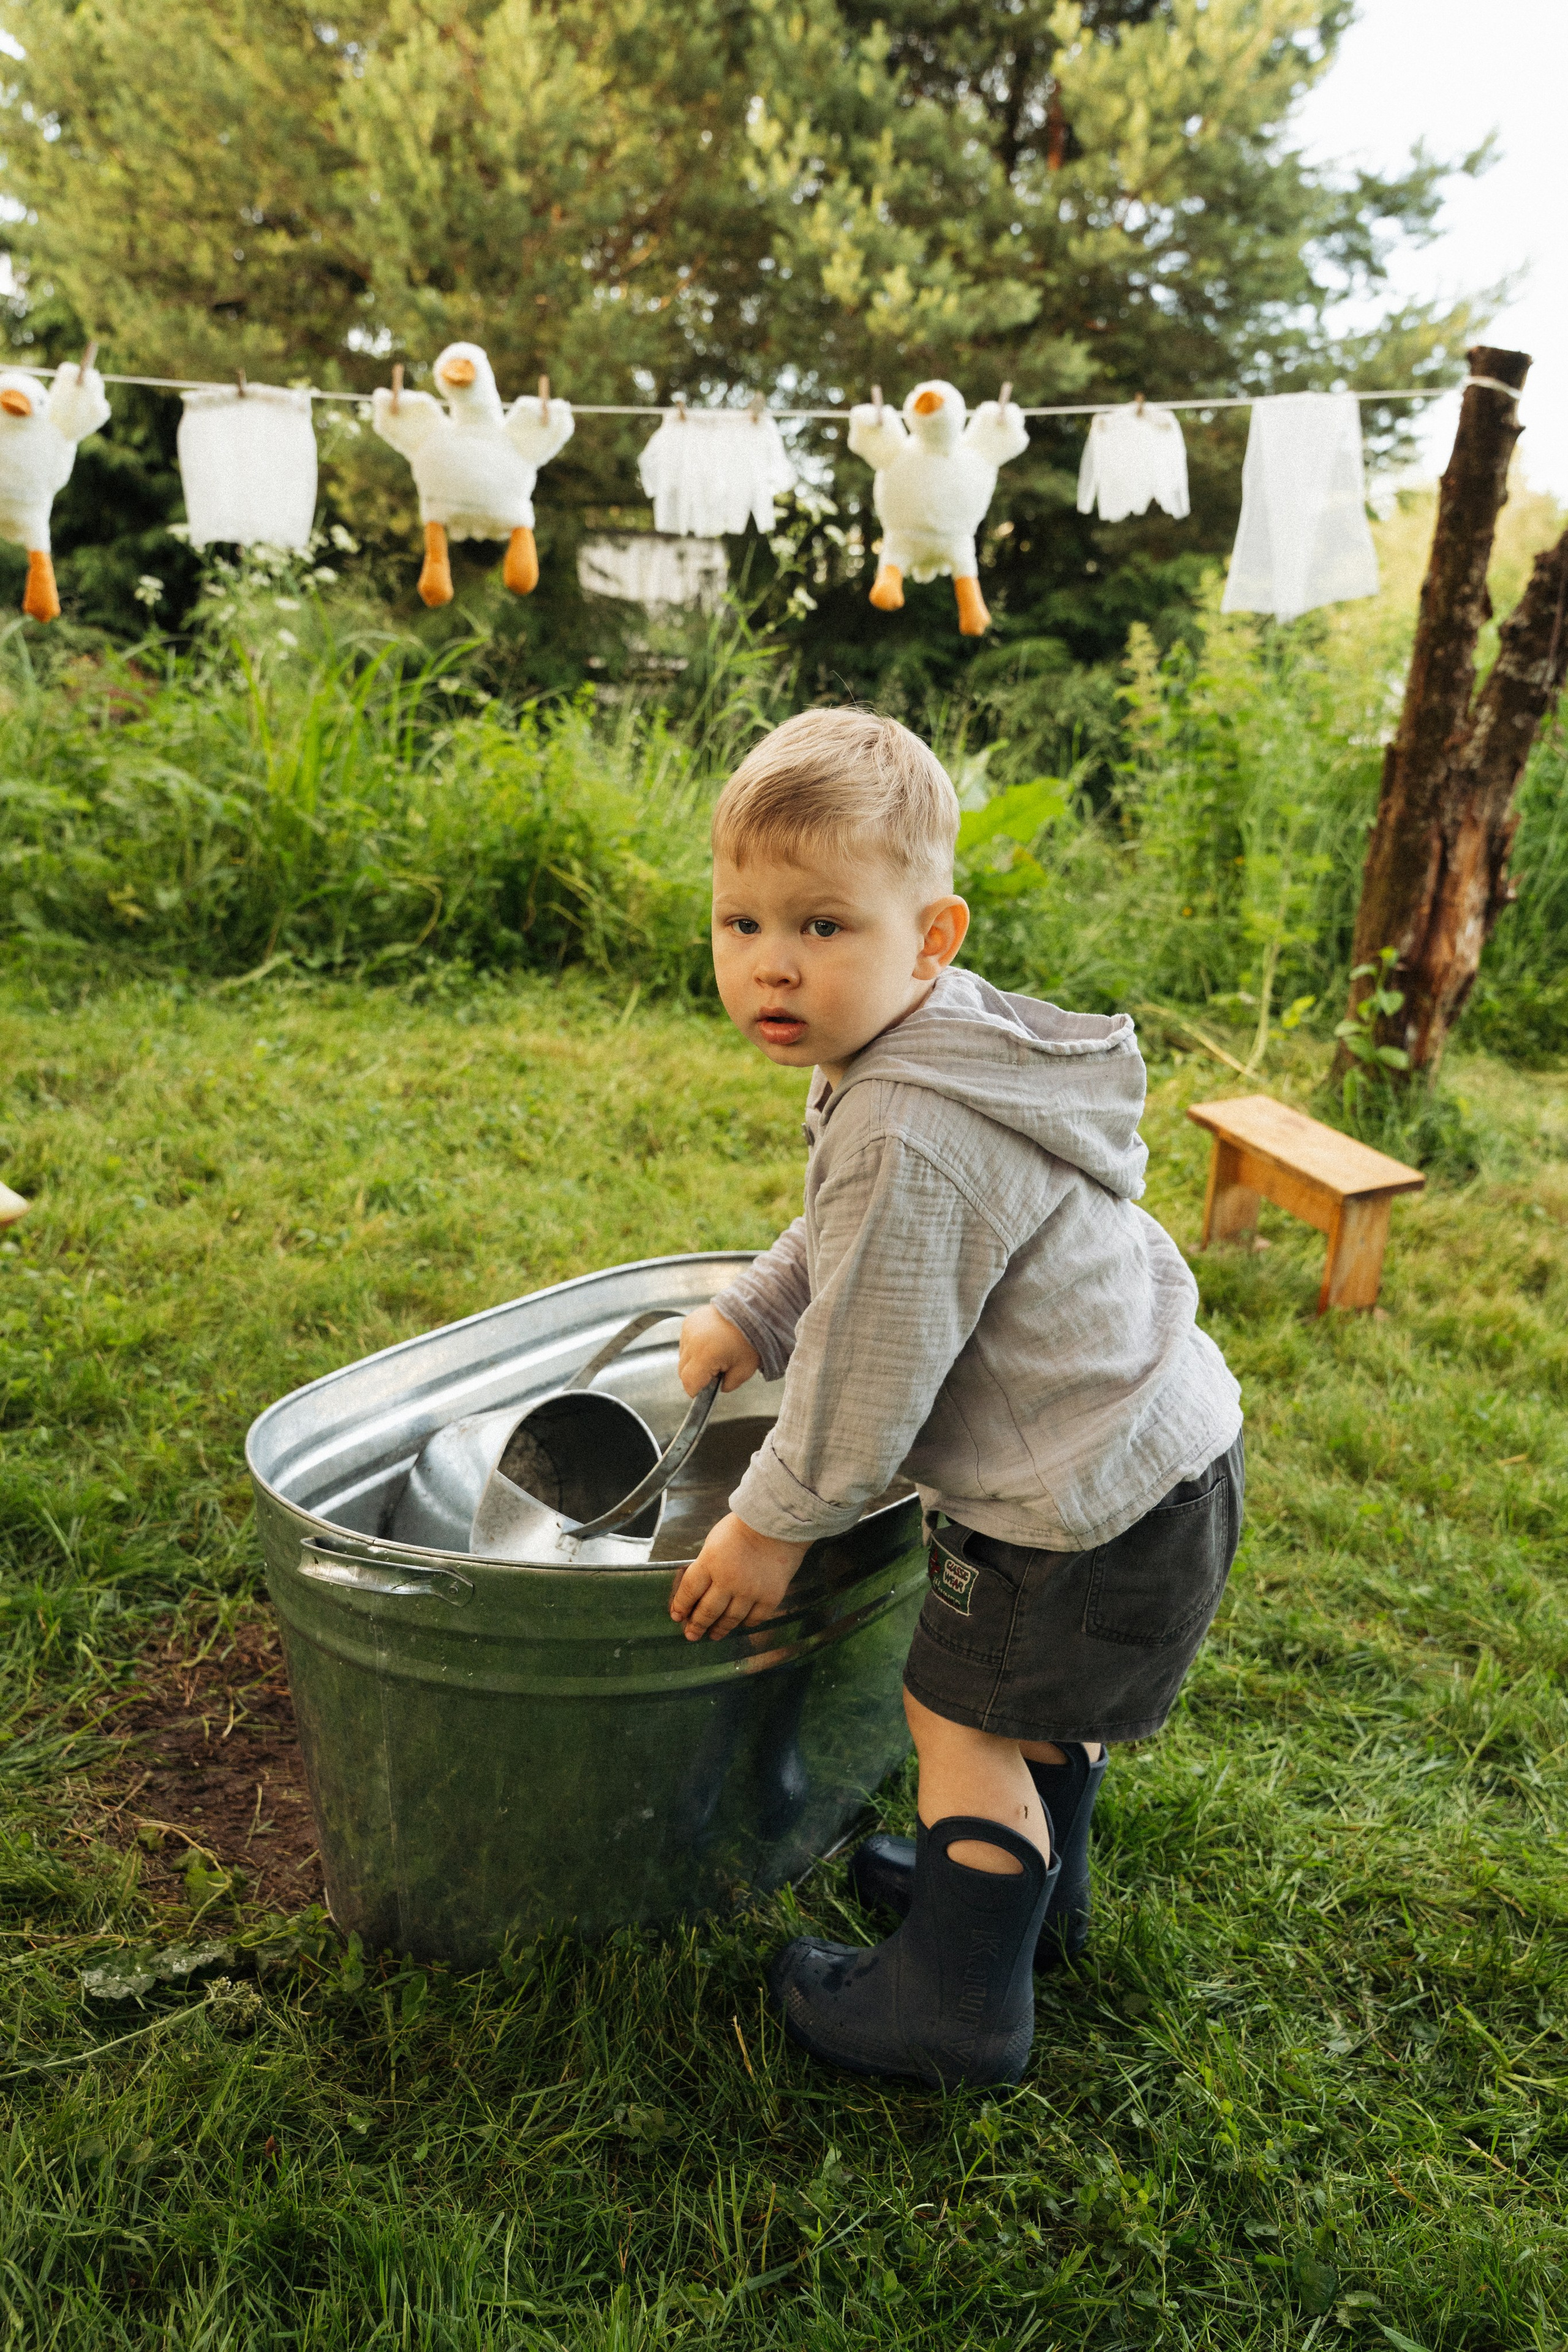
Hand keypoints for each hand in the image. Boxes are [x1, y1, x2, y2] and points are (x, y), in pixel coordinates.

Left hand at [669, 1512, 807, 1640]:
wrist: (778, 1522)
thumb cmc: (743, 1526)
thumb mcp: (714, 1540)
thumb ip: (706, 1565)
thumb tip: (699, 1589)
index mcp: (710, 1562)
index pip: (689, 1592)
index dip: (681, 1606)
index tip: (677, 1616)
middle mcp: (728, 1580)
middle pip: (707, 1611)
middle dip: (696, 1625)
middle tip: (691, 1634)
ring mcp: (750, 1591)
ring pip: (730, 1619)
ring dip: (719, 1629)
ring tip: (713, 1635)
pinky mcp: (770, 1597)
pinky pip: (754, 1619)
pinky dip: (745, 1623)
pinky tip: (739, 1623)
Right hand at [678, 1304, 759, 1398]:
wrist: (751, 1310)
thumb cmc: (750, 1339)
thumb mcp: (744, 1370)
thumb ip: (728, 1385)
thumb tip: (717, 1387)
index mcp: (705, 1355)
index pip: (689, 1382)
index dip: (696, 1390)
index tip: (704, 1390)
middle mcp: (692, 1341)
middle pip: (683, 1371)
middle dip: (696, 1376)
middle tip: (716, 1370)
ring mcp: (688, 1330)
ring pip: (683, 1356)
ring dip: (694, 1361)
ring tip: (714, 1354)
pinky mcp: (688, 1322)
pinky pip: (685, 1342)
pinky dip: (694, 1347)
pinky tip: (710, 1343)